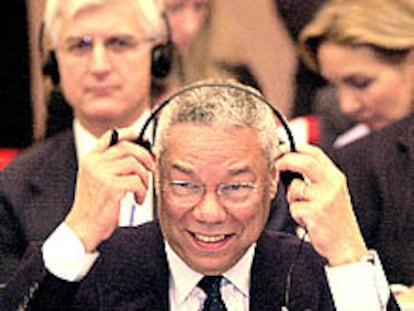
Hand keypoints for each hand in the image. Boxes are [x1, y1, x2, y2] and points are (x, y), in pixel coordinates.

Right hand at [65, 128, 154, 252]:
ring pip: (135, 164)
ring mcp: (101, 174)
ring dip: (144, 178)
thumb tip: (144, 152)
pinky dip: (142, 192)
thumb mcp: (99, 179)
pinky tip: (138, 200)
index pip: (112, 136)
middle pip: (128, 147)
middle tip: (151, 168)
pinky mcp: (110, 188)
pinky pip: (136, 182)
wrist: (83, 228)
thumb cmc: (95, 205)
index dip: (131, 133)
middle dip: (145, 156)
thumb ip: (114, 164)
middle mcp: (94, 163)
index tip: (145, 139)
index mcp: (90, 158)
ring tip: (141, 190)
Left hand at [275, 144, 367, 265]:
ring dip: (292, 199)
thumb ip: (315, 177)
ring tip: (304, 208)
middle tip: (277, 165)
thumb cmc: (334, 219)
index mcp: (335, 177)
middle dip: (286, 161)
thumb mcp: (331, 192)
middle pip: (305, 162)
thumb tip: (288, 161)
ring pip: (295, 188)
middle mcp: (332, 185)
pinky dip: (296, 214)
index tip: (282, 150)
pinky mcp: (316, 214)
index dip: (295, 148)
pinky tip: (307, 221)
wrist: (346, 246)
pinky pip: (294, 208)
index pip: (315, 153)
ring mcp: (324, 199)